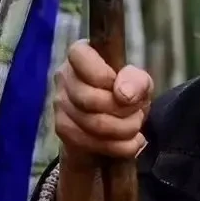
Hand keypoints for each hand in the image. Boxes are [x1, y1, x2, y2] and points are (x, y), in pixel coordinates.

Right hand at [55, 40, 152, 169]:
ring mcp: (60, 104)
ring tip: (136, 125)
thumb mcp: (139, 82)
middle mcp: (64, 76)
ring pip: (92, 123)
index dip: (104, 75)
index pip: (80, 56)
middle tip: (139, 112)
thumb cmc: (127, 92)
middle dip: (124, 110)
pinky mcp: (62, 129)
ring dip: (125, 129)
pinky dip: (118, 146)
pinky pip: (89, 142)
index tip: (122, 88)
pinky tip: (132, 142)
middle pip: (90, 98)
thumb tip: (124, 94)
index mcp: (81, 53)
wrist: (115, 124)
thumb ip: (136, 80)